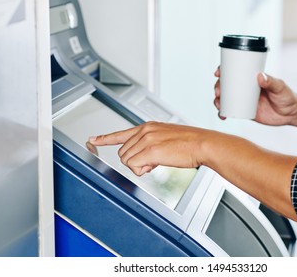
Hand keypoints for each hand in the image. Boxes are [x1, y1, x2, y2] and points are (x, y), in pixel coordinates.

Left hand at [88, 122, 209, 175]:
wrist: (202, 143)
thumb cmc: (189, 143)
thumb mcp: (166, 138)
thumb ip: (151, 144)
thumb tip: (144, 158)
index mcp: (148, 127)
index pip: (121, 133)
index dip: (105, 138)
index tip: (93, 139)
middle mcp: (144, 131)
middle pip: (123, 152)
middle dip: (134, 161)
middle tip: (152, 162)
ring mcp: (147, 139)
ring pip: (126, 160)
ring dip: (139, 166)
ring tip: (156, 162)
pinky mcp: (151, 150)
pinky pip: (134, 166)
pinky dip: (142, 170)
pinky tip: (155, 165)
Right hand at [214, 68, 296, 125]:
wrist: (291, 114)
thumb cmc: (287, 97)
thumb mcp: (280, 87)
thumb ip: (271, 82)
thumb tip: (260, 76)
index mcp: (251, 78)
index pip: (234, 71)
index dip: (223, 70)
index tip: (218, 73)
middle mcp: (245, 88)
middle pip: (226, 85)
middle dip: (217, 87)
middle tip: (218, 92)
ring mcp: (243, 100)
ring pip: (225, 98)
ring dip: (217, 100)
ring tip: (218, 104)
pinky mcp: (244, 112)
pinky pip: (230, 111)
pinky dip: (223, 113)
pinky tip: (222, 115)